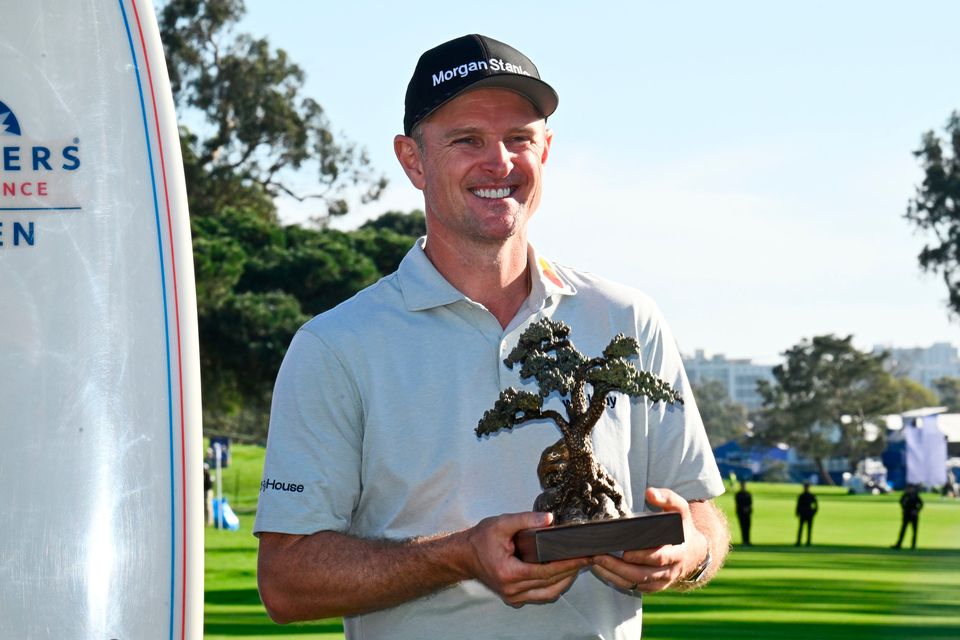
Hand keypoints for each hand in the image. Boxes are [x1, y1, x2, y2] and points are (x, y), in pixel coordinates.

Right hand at [465, 511, 589, 606]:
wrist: (463, 555)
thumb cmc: (480, 539)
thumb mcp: (501, 523)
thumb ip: (525, 519)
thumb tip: (550, 519)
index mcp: (508, 573)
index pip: (546, 571)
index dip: (567, 564)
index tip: (584, 557)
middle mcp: (512, 589)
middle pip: (550, 584)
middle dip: (571, 571)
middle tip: (587, 558)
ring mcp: (513, 596)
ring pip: (548, 594)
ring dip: (565, 581)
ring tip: (578, 565)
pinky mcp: (514, 597)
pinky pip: (540, 596)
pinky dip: (553, 586)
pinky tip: (562, 573)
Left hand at [590, 487, 707, 593]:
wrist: (693, 551)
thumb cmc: (682, 527)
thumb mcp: (680, 510)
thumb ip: (667, 498)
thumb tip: (650, 492)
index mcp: (678, 552)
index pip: (659, 558)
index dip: (642, 556)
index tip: (624, 551)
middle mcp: (670, 570)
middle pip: (642, 574)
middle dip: (619, 567)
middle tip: (598, 556)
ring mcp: (662, 581)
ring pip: (636, 583)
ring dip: (613, 575)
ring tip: (594, 562)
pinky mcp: (654, 586)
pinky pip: (634, 588)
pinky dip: (617, 581)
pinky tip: (601, 570)